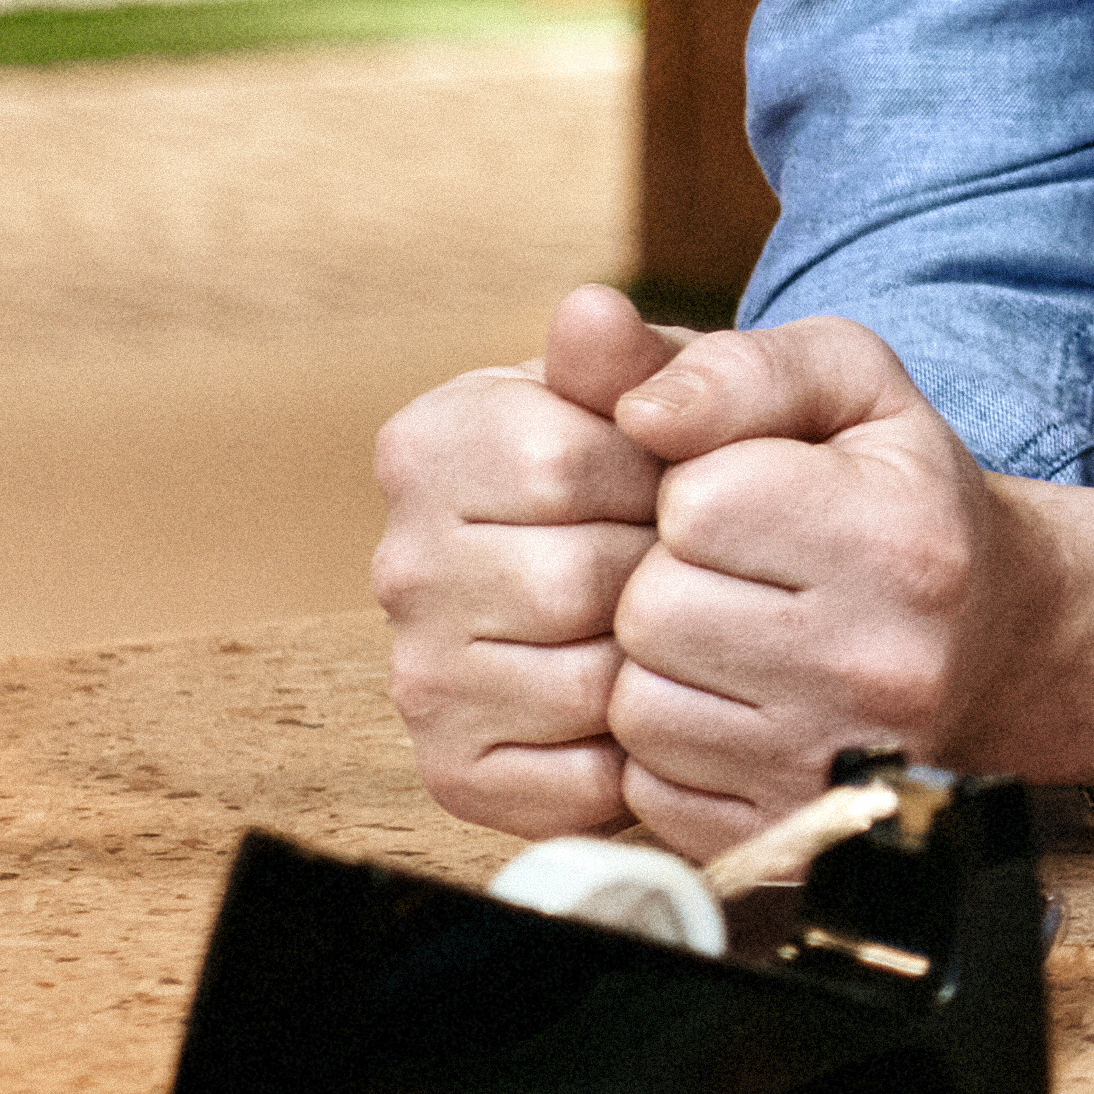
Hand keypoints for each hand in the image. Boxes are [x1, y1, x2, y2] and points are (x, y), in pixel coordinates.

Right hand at [373, 289, 680, 842]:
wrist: (694, 579)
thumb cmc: (685, 463)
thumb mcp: (684, 387)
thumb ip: (642, 354)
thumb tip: (590, 311)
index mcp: (430, 443)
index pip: (566, 464)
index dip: (660, 473)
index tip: (673, 473)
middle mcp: (399, 564)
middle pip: (575, 583)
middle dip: (663, 572)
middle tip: (683, 561)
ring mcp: (420, 677)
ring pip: (586, 686)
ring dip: (660, 663)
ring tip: (672, 626)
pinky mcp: (458, 773)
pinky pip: (580, 781)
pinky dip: (643, 752)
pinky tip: (651, 701)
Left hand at [593, 317, 1093, 850]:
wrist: (999, 643)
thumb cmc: (900, 496)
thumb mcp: (850, 388)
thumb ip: (738, 367)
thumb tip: (636, 407)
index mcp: (902, 541)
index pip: (696, 504)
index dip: (694, 489)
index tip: (747, 498)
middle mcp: (883, 665)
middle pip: (654, 612)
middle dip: (667, 579)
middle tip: (733, 573)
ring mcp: (840, 765)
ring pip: (639, 709)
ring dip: (657, 666)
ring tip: (728, 637)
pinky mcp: (794, 834)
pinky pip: (648, 788)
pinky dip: (666, 745)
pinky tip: (728, 705)